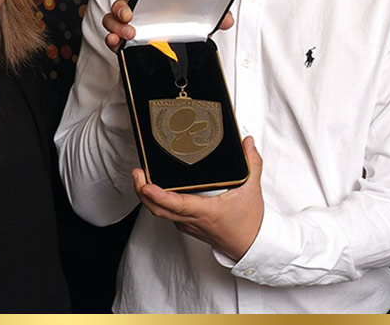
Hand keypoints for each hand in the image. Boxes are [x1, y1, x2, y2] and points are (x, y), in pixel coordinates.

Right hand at [102, 0, 234, 51]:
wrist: (184, 44)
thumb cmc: (188, 23)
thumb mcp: (204, 18)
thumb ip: (217, 17)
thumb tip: (228, 20)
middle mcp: (142, 9)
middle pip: (123, 2)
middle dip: (122, 7)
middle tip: (130, 15)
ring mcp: (133, 24)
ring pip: (113, 18)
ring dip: (115, 25)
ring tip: (127, 33)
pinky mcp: (128, 39)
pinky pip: (114, 37)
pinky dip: (112, 39)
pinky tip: (116, 42)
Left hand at [132, 136, 264, 260]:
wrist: (248, 246)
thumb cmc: (248, 223)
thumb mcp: (252, 190)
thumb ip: (252, 163)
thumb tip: (248, 143)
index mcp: (205, 212)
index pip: (176, 204)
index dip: (158, 195)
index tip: (146, 184)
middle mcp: (192, 220)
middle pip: (158, 209)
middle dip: (142, 191)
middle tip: (137, 174)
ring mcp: (188, 225)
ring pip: (161, 213)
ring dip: (148, 198)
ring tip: (142, 178)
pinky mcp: (188, 226)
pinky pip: (168, 215)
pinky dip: (159, 203)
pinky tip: (158, 191)